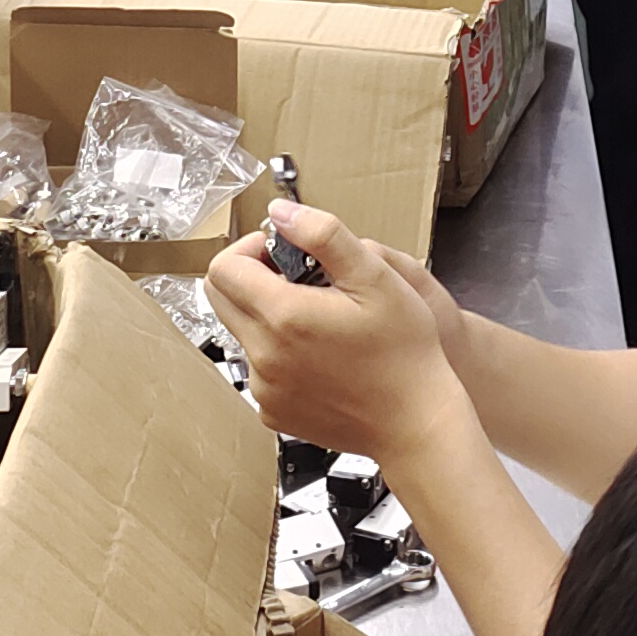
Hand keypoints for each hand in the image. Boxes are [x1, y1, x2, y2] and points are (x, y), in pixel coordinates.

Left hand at [205, 201, 470, 467]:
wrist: (415, 422)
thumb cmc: (404, 350)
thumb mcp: (375, 276)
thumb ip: (323, 235)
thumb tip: (279, 213)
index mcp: (282, 317)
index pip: (224, 268)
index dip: (251, 249)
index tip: (287, 253)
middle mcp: (263, 356)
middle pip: (221, 298)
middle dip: (251, 276)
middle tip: (300, 277)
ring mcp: (264, 389)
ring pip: (241, 332)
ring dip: (268, 314)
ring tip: (320, 318)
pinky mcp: (273, 412)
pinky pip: (259, 368)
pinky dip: (279, 352)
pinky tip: (321, 353)